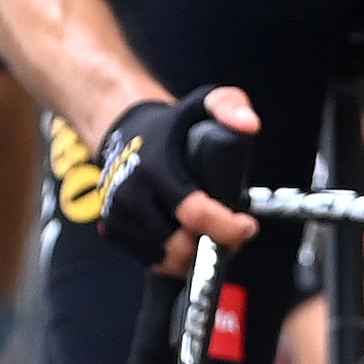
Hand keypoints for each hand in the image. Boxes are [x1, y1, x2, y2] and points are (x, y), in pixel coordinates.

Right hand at [90, 87, 260, 267]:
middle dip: (211, 248)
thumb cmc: (168, 124)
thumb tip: (249, 125)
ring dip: (193, 257)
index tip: (247, 226)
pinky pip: (149, 260)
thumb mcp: (202, 103)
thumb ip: (229, 105)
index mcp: (156, 167)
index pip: (193, 213)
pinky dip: (172, 258)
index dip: (225, 228)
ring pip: (164, 259)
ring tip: (212, 237)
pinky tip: (188, 240)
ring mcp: (119, 216)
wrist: (120, 131)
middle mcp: (132, 195)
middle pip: (178, 247)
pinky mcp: (113, 230)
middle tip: (232, 235)